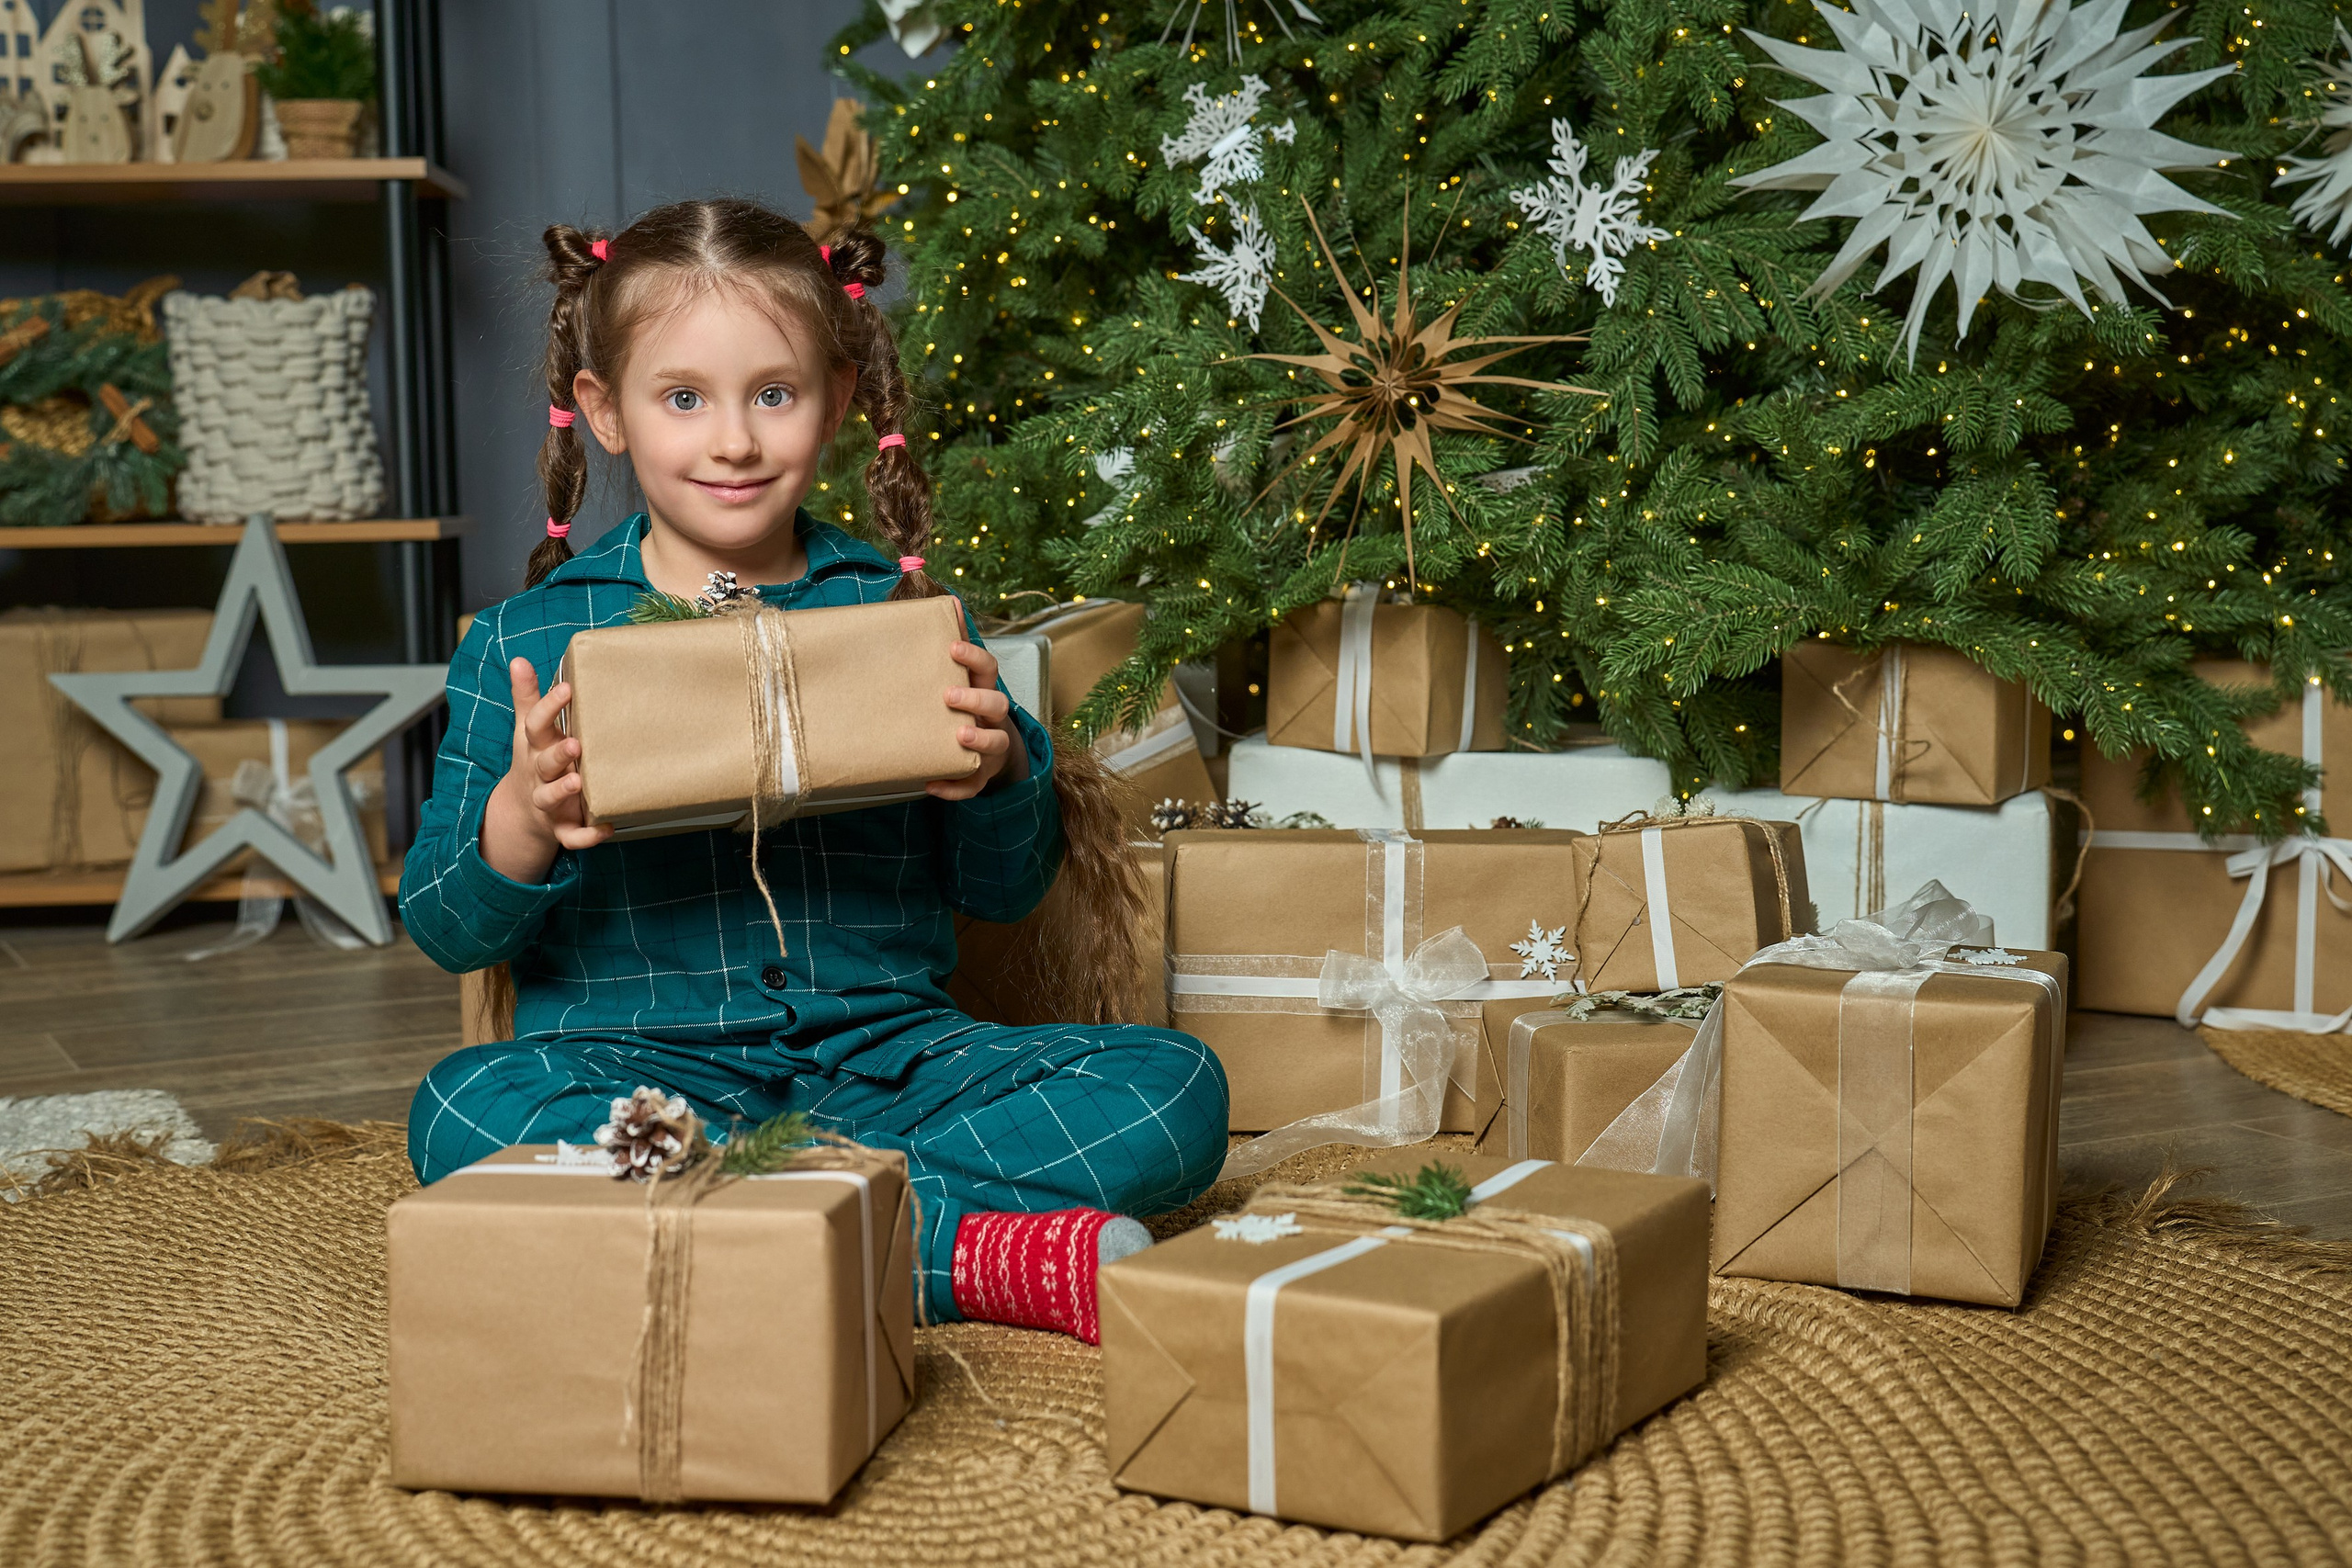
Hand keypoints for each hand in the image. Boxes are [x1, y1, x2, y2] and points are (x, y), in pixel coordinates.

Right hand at [481, 657, 612, 882]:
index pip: (535, 724)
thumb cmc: (535, 759)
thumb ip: (526, 697)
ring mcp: (548, 802)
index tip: (568, 688)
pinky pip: (571, 836)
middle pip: (544, 764)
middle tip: (576, 744)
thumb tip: (519, 660)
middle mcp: (539, 774)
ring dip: (563, 791)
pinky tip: (607, 829)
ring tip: (579, 781)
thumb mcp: (527, 730)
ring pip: (550, 798)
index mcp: (534, 747)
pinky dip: (587, 836)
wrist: (522, 812)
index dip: (549, 706)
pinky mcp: (561, 828)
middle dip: (558, 754)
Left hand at [929, 640, 1030, 799]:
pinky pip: (972, 784)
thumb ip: (958, 641)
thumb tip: (950, 602)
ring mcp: (991, 748)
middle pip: (997, 705)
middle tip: (948, 695)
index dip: (974, 658)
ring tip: (958, 735)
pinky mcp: (981, 775)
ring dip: (979, 739)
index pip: (988, 669)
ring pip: (996, 744)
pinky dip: (954, 787)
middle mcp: (994, 720)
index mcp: (986, 691)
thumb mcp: (966, 677)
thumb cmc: (970, 707)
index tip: (952, 648)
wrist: (992, 752)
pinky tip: (931, 785)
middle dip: (976, 699)